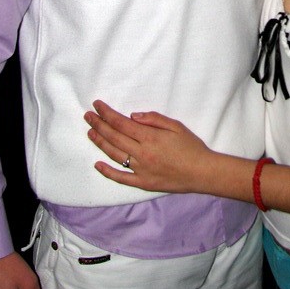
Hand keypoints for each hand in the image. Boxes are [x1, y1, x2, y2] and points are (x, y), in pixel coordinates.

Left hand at [84, 100, 213, 192]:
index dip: (107, 113)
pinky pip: (121, 177)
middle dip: (99, 124)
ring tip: (90, 132)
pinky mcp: (142, 183)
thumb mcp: (176, 126)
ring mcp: (141, 170)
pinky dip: (107, 171)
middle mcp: (142, 153)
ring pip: (114, 154)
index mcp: (150, 137)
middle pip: (114, 137)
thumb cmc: (191, 146)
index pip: (121, 123)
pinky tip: (98, 164)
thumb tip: (132, 116)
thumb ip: (154, 119)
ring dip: (100, 142)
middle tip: (88, 115)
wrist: (202, 172)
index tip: (97, 105)